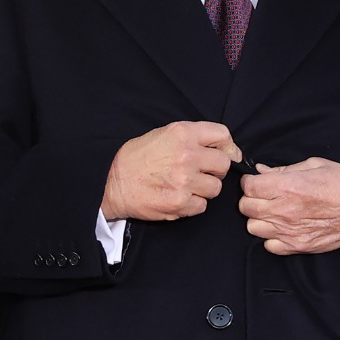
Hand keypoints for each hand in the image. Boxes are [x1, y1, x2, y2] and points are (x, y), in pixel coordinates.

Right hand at [101, 122, 240, 221]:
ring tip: (185, 185)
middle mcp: (187, 155)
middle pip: (223, 164)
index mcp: (182, 133)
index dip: (227, 146)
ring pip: (215, 188)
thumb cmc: (136, 158)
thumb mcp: (162, 134)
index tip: (226, 153)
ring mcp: (185, 181)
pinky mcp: (180, 203)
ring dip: (204, 189)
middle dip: (215, 169)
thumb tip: (225, 149)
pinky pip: (202, 206)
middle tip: (201, 172)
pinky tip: (178, 197)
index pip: (223, 135)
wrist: (112, 182)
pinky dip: (193, 204)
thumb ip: (192, 137)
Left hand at [238, 157, 339, 254]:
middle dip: (251, 199)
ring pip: (253, 227)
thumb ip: (283, 170)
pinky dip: (271, 238)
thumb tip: (262, 171)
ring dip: (259, 219)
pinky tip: (282, 228)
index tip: (256, 182)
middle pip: (246, 207)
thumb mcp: (314, 165)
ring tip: (273, 212)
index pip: (248, 186)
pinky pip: (269, 246)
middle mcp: (285, 210)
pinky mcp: (299, 246)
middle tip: (264, 196)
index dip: (250, 182)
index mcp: (288, 187)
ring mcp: (291, 231)